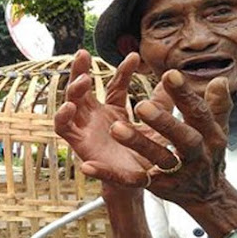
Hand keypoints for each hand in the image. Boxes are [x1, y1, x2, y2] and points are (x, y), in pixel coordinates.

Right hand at [54, 50, 168, 188]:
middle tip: (83, 53)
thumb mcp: (155, 126)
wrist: (139, 184)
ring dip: (73, 90)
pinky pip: (63, 130)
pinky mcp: (78, 144)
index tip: (135, 57)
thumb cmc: (145, 156)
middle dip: (80, 70)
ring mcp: (85, 129)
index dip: (123, 71)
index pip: (115, 85)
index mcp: (113, 111)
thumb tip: (175, 79)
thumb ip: (161, 104)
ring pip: (70, 104)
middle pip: (83, 89)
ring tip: (83, 80)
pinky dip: (62, 118)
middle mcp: (96, 117)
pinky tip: (68, 107)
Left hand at [108, 69, 232, 205]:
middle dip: (163, 121)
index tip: (169, 74)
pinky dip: (109, 174)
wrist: (208, 196)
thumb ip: (218, 105)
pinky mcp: (155, 186)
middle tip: (142, 104)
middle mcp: (195, 155)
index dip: (185, 95)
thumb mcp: (217, 129)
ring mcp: (175, 172)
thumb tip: (219, 79)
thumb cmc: (209, 155)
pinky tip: (88, 166)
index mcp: (209, 136)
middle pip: (182, 137)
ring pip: (156, 157)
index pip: (198, 113)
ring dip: (137, 143)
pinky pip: (130, 180)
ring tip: (115, 128)